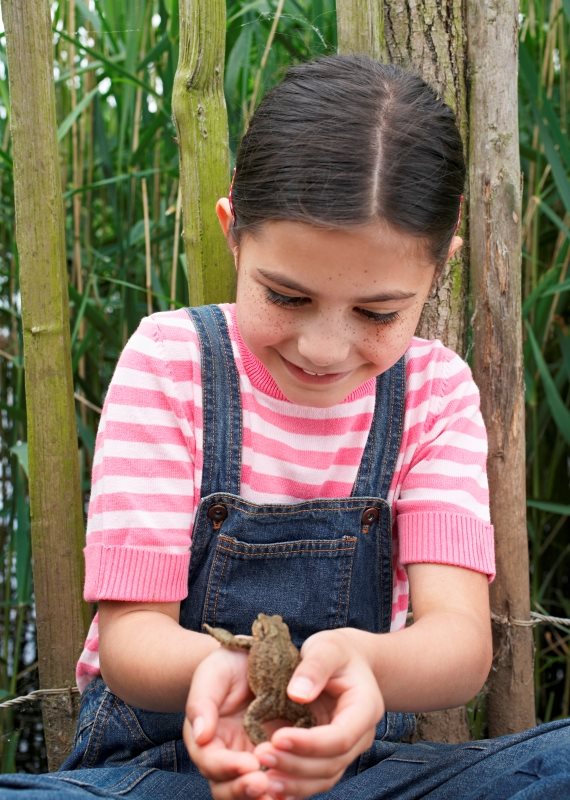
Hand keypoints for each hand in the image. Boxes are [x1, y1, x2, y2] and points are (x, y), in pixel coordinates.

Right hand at [185, 646, 273, 798]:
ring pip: (248, 793)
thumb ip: (202, 703)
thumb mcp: (212, 676)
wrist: (251, 661)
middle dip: (243, 791)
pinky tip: (293, 788)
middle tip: (263, 784)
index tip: (250, 763)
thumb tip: (200, 735)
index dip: (228, 767)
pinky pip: (274, 784)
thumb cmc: (227, 666)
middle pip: (226, 788)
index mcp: (205, 740)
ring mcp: (247, 761)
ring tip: (279, 793)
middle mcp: (224, 757)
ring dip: (261, 797)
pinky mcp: (270, 761)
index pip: (210, 763)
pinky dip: (280, 791)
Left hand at [250, 628, 383, 798]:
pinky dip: (292, 785)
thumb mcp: (327, 648)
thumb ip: (314, 667)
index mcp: (365, 708)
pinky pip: (313, 779)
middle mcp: (359, 736)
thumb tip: (297, 694)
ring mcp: (345, 750)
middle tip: (261, 756)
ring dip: (292, 782)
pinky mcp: (329, 757)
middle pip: (331, 764)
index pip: (340, 737)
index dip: (310, 743)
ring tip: (260, 779)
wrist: (346, 662)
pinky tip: (269, 785)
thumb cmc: (336, 652)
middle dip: (295, 765)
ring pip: (322, 778)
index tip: (277, 737)